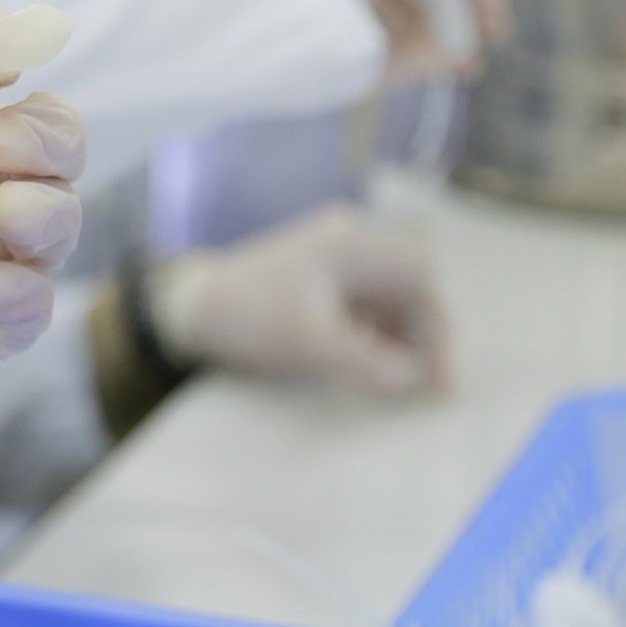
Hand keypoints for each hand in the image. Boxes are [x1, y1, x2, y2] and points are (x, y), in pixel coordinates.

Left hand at [148, 204, 446, 393]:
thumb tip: (410, 379)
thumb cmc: (245, 316)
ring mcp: (334, 258)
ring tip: (396, 381)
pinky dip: (376, 334)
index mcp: (351, 242)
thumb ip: (362, 359)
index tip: (436, 378)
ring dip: (400, 337)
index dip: (438, 326)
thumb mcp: (305, 342)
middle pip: (410, 284)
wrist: (188, 307)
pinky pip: (366, 304)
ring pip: (390, 297)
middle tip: (424, 385)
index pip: (420, 273)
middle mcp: (349, 241)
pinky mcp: (321, 279)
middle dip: (422, 334)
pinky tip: (369, 365)